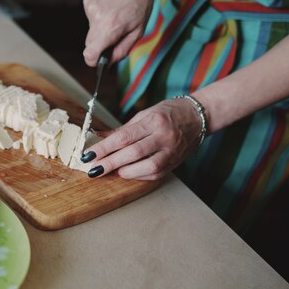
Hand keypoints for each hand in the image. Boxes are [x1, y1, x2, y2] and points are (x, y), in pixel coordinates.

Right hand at [82, 0, 156, 65]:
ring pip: (90, 30)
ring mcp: (90, 8)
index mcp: (111, 27)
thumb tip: (107, 65)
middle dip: (100, 44)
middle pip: (89, 43)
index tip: (98, 60)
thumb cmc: (140, 4)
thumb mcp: (137, 32)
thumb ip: (121, 51)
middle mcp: (97, 17)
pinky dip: (98, 17)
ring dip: (100, 29)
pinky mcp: (87, 1)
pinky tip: (109, 8)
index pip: (89, 53)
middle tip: (115, 35)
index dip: (93, 60)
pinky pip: (90, 18)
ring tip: (114, 15)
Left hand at [82, 98, 203, 179]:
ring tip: (109, 170)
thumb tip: (99, 138)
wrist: (199, 116)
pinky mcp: (175, 163)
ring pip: (145, 168)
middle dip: (109, 163)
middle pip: (132, 153)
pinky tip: (126, 173)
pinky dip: (137, 176)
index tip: (88, 155)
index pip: (123, 137)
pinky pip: (154, 174)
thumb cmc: (169, 112)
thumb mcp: (144, 114)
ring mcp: (171, 152)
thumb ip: (122, 129)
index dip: (103, 148)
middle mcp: (163, 137)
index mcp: (153, 121)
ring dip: (124, 172)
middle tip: (93, 169)